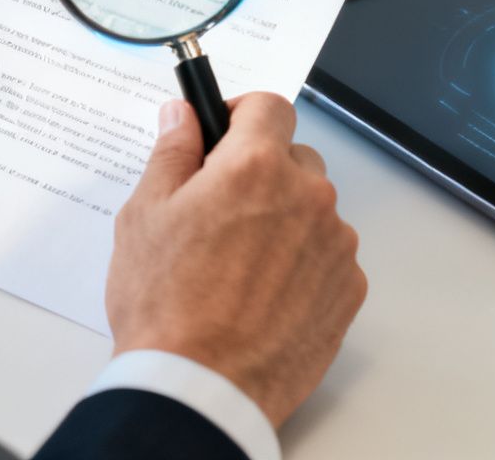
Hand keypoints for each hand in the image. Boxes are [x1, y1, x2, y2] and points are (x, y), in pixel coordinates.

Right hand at [105, 93, 365, 426]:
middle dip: (261, 170)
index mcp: (255, 167)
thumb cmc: (166, 306)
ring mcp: (335, 246)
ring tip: (237, 263)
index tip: (224, 131)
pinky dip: (302, 263)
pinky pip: (328, 256)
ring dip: (284, 219)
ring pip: (313, 209)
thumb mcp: (145, 215)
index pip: (269, 106)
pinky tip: (261, 293)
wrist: (201, 387)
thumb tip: (182, 114)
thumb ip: (172, 152)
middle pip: (294, 158)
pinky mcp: (349, 290)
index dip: (243, 114)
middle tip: (219, 209)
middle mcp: (307, 198)